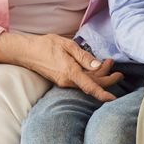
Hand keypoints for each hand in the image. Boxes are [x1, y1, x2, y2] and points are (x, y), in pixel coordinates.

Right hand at [0, 32, 124, 101]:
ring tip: (108, 63)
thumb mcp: (67, 45)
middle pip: (93, 84)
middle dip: (108, 78)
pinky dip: (90, 75)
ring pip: (87, 83)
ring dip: (99, 75)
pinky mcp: (62, 81)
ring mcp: (64, 82)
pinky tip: (94, 67)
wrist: (26, 52)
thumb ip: (84, 56)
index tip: (113, 99)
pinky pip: (80, 81)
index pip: (90, 86)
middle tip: (117, 69)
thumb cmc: (46, 45)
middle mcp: (67, 81)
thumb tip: (98, 65)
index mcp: (70, 72)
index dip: (103, 93)